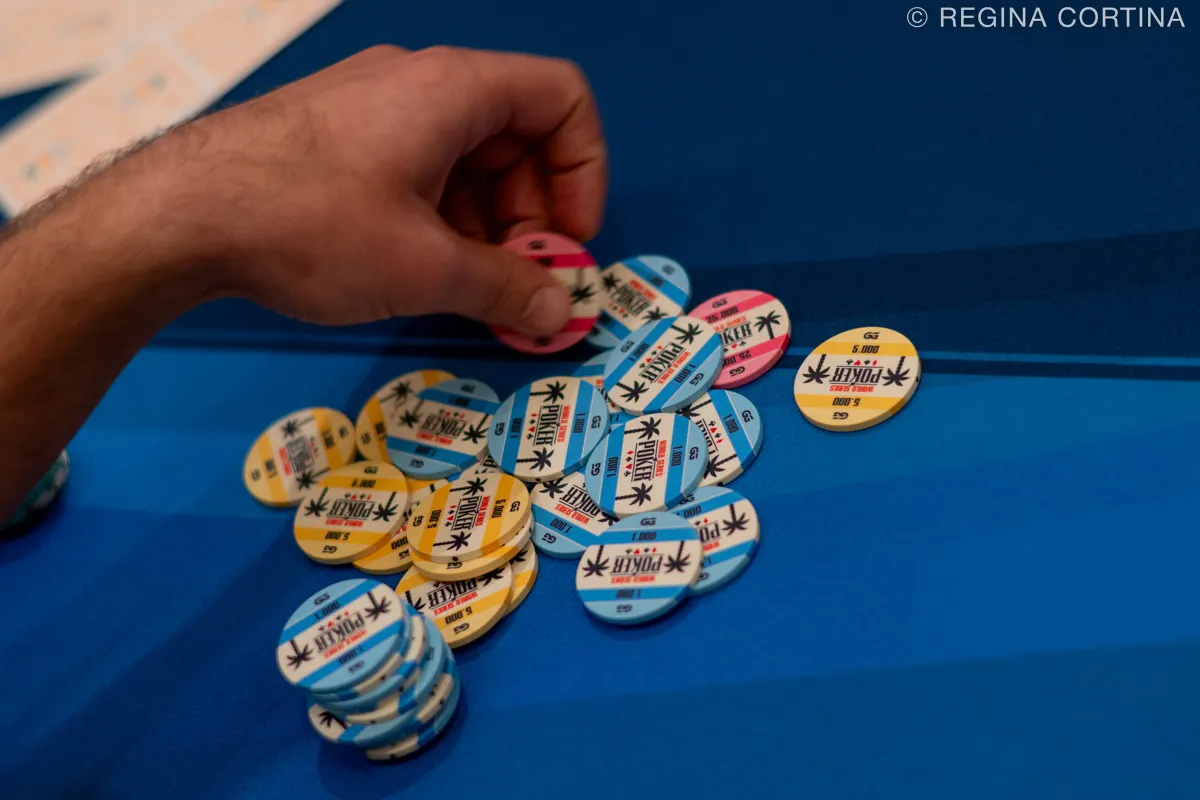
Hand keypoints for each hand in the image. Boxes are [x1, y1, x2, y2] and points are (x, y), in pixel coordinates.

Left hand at [170, 45, 607, 334]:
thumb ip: (505, 289)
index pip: (562, 99)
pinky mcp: (338, 140)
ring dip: (486, 225)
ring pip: (465, 158)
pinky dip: (439, 219)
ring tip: (470, 289)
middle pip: (516, 135)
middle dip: (533, 213)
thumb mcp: (424, 267)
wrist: (177, 215)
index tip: (569, 240)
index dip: (584, 170)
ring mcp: (373, 108)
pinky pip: (418, 168)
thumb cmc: (311, 224)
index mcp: (455, 90)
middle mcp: (418, 84)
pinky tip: (419, 272)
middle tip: (522, 281)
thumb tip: (557, 313)